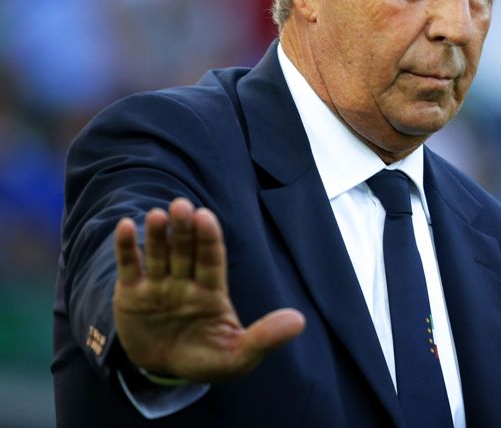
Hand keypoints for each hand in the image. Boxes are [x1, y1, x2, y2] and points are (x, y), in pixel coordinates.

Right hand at [113, 198, 304, 382]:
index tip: (206, 217)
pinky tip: (126, 226)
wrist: (164, 371)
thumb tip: (299, 321)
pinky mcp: (131, 294)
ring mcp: (158, 286)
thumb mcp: (237, 356)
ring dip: (157, 235)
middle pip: (185, 251)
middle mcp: (185, 282)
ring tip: (156, 215)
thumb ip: (264, 338)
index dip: (209, 239)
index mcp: (212, 292)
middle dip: (184, 229)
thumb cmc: (206, 359)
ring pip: (159, 255)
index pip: (212, 260)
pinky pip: (130, 267)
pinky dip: (127, 248)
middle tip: (181, 205)